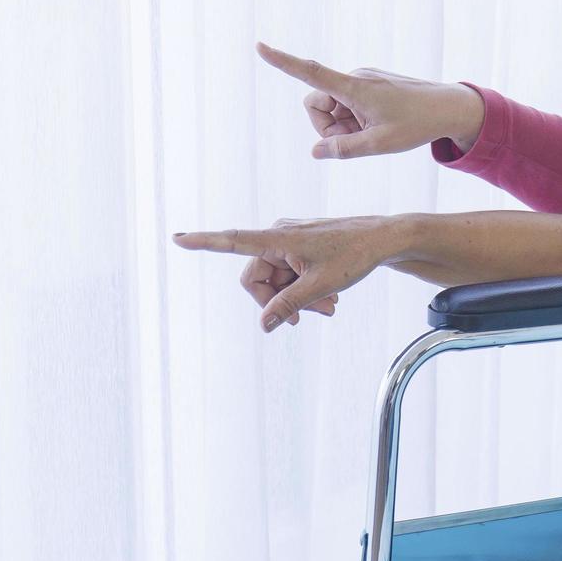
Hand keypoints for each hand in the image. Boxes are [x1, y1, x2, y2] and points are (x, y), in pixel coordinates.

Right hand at [172, 216, 396, 330]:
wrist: (384, 240)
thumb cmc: (356, 255)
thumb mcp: (322, 285)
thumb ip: (290, 305)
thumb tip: (264, 325)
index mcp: (279, 237)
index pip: (234, 241)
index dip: (204, 242)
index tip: (178, 238)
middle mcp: (279, 235)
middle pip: (257, 278)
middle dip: (279, 301)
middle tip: (312, 317)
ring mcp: (289, 242)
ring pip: (276, 280)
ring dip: (296, 299)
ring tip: (328, 309)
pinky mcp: (299, 247)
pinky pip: (289, 275)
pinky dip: (303, 290)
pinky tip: (327, 299)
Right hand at [256, 43, 485, 158]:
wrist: (450, 107)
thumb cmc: (417, 125)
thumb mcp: (379, 145)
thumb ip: (343, 149)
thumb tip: (316, 151)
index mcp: (354, 88)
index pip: (310, 73)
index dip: (282, 61)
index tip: (259, 46)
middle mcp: (355, 77)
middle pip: (317, 105)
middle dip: (327, 127)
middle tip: (358, 141)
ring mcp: (363, 79)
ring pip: (333, 108)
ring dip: (344, 125)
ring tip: (374, 132)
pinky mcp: (370, 83)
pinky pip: (348, 104)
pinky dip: (355, 120)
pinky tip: (380, 125)